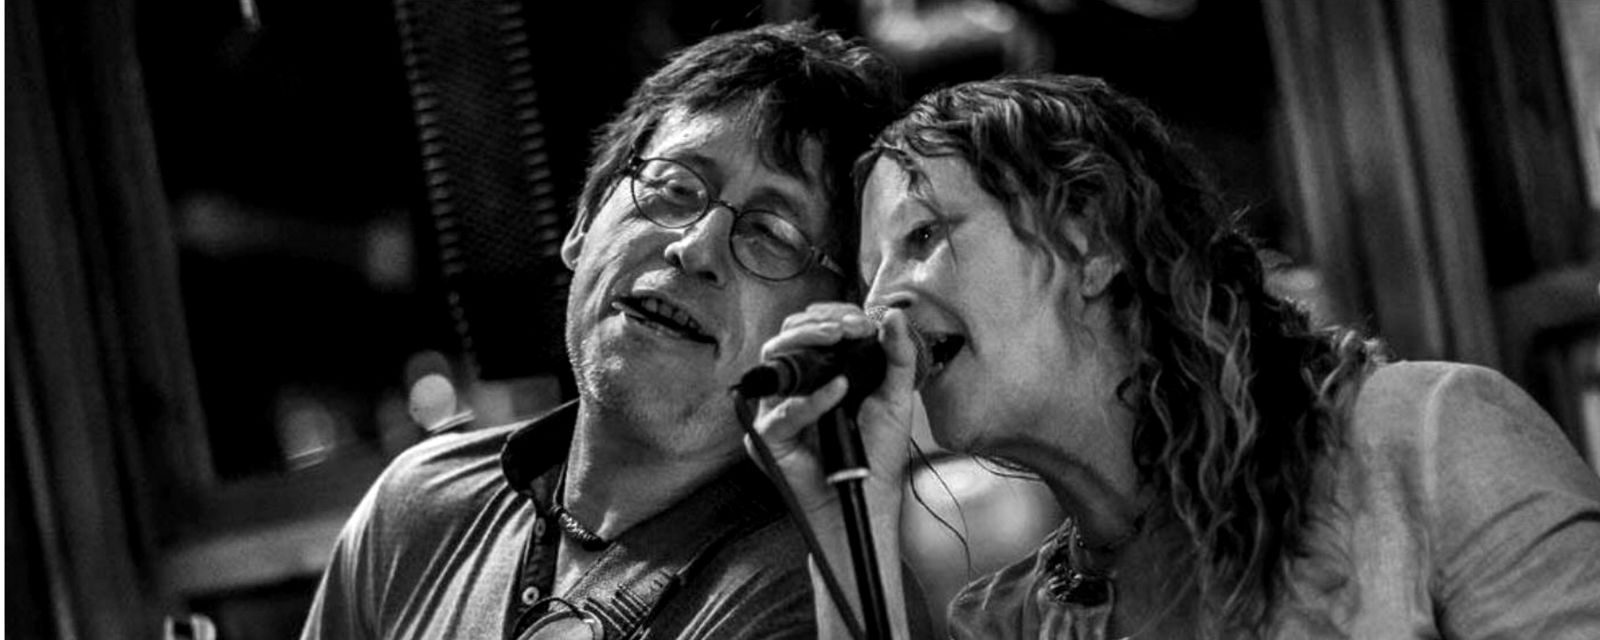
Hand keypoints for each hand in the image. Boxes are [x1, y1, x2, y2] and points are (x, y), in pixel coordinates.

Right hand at [746, 302, 921, 638]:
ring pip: (774, 360)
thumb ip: (897, 356)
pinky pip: (783, 413)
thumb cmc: (878, 453)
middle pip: (788, 337)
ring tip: (838, 340)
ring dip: (806, 342)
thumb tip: (895, 315)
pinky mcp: (770, 437)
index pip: (814, 329)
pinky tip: (838, 390)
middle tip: (849, 327)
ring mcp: (779, 410)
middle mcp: (796, 386)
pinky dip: (811, 400)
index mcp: (821, 372)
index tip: (863, 322)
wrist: (869, 497)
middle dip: (818, 323)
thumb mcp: (896, 398)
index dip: (834, 317)